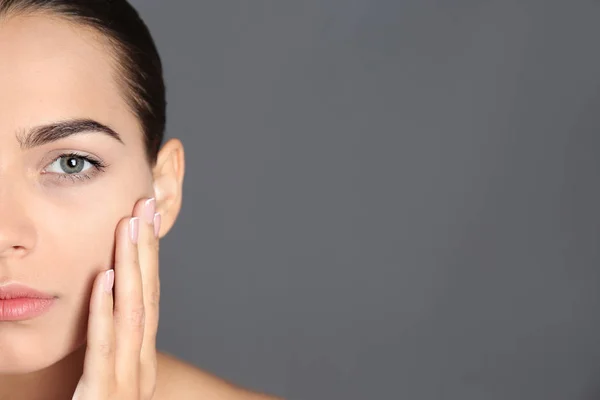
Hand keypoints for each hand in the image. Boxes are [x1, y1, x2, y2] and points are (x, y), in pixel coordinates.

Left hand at [73, 197, 160, 399]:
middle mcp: (140, 367)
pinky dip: (106, 310)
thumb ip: (108, 348)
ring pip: (132, 314)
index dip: (149, 258)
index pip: (149, 299)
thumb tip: (104, 305)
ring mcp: (126, 384)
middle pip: (147, 297)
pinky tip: (104, 279)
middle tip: (146, 203)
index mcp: (140, 361)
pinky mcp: (103, 398)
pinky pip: (104, 349)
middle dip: (146, 249)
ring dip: (131, 266)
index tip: (146, 219)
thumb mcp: (105, 382)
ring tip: (129, 227)